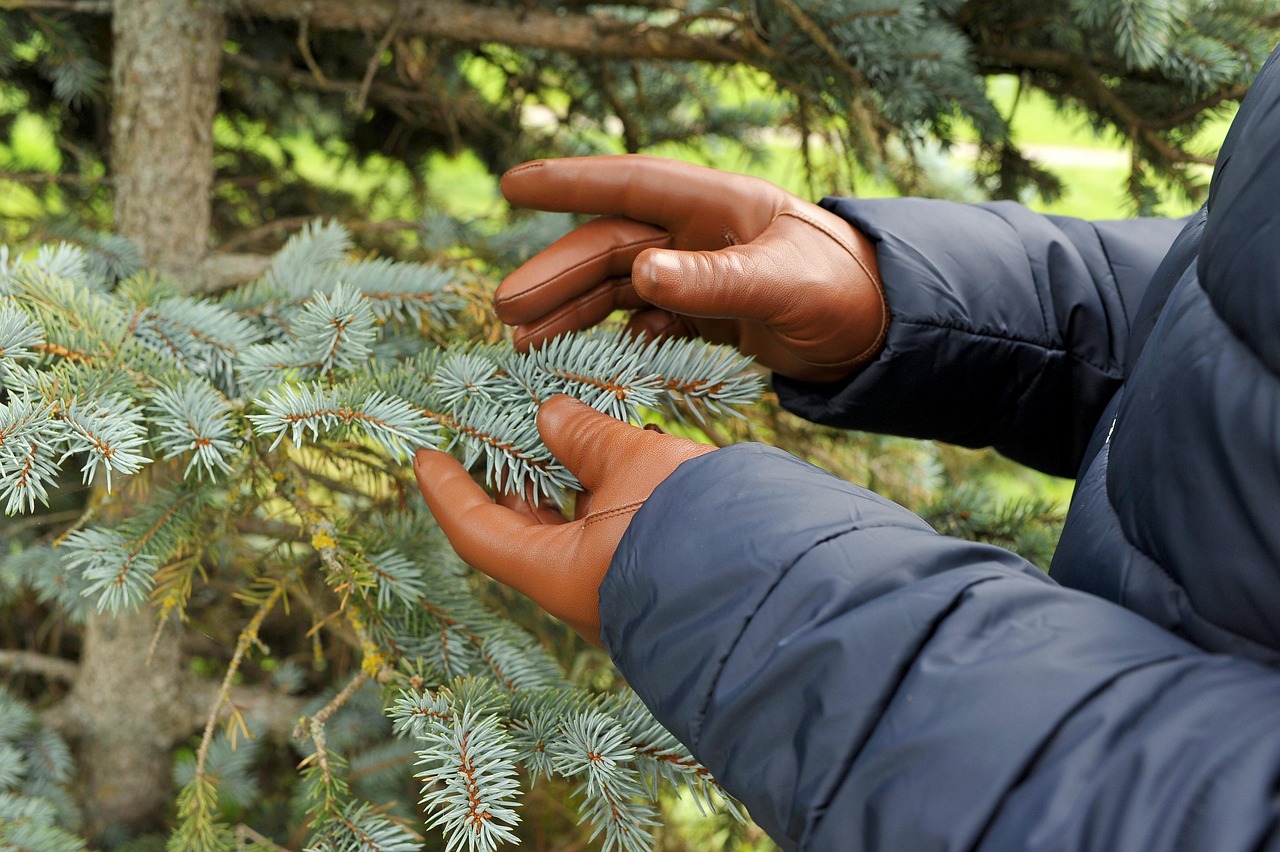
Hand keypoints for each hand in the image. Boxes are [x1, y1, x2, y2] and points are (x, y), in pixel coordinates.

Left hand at [413, 395, 713, 643]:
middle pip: (525, 531)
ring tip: (574, 429)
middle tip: (506, 430)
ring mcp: (618, 591)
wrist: (779, 581)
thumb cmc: (692, 520)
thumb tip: (550, 414)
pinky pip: (612, 535)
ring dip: (570, 481)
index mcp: (555, 572)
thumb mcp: (633, 462)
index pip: (477, 530)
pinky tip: (627, 455)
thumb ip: (585, 434)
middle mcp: (579, 591)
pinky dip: (606, 495)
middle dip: (516, 478)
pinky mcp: (656, 580)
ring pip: (575, 531)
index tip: (424, 456)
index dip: (447, 491)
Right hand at [496, 155, 888, 382]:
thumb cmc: (841, 290)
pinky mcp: (704, 315)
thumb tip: (640, 273)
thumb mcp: (781, 283)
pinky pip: (645, 324)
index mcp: (714, 207)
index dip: (569, 184)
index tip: (512, 185)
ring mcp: (697, 276)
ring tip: (525, 343)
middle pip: (610, 249)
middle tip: (505, 311)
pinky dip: (615, 342)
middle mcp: (696, 236)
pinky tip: (592, 364)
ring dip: (572, 314)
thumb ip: (713, 281)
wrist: (880, 332)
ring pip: (617, 291)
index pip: (630, 186)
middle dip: (556, 276)